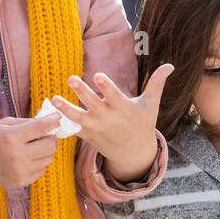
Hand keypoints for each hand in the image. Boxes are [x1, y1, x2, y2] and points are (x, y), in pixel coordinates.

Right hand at [0, 114, 62, 187]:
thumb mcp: (4, 124)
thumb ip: (28, 122)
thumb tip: (52, 120)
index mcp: (10, 137)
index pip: (41, 127)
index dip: (53, 120)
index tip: (57, 117)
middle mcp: (16, 155)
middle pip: (50, 145)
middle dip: (50, 137)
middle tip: (44, 134)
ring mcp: (19, 171)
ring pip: (48, 158)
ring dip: (44, 150)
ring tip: (31, 147)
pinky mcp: (21, 182)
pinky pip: (42, 169)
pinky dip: (38, 162)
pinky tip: (25, 159)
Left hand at [50, 64, 172, 181]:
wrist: (134, 153)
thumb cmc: (143, 123)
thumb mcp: (151, 104)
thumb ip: (157, 83)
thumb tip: (170, 65)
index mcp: (124, 108)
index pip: (114, 96)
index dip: (106, 86)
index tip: (98, 75)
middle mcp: (109, 118)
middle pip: (93, 104)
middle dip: (82, 92)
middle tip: (71, 78)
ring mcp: (97, 128)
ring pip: (78, 118)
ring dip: (65, 109)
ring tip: (54, 99)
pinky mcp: (88, 136)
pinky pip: (73, 129)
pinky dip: (62, 123)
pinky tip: (48, 113)